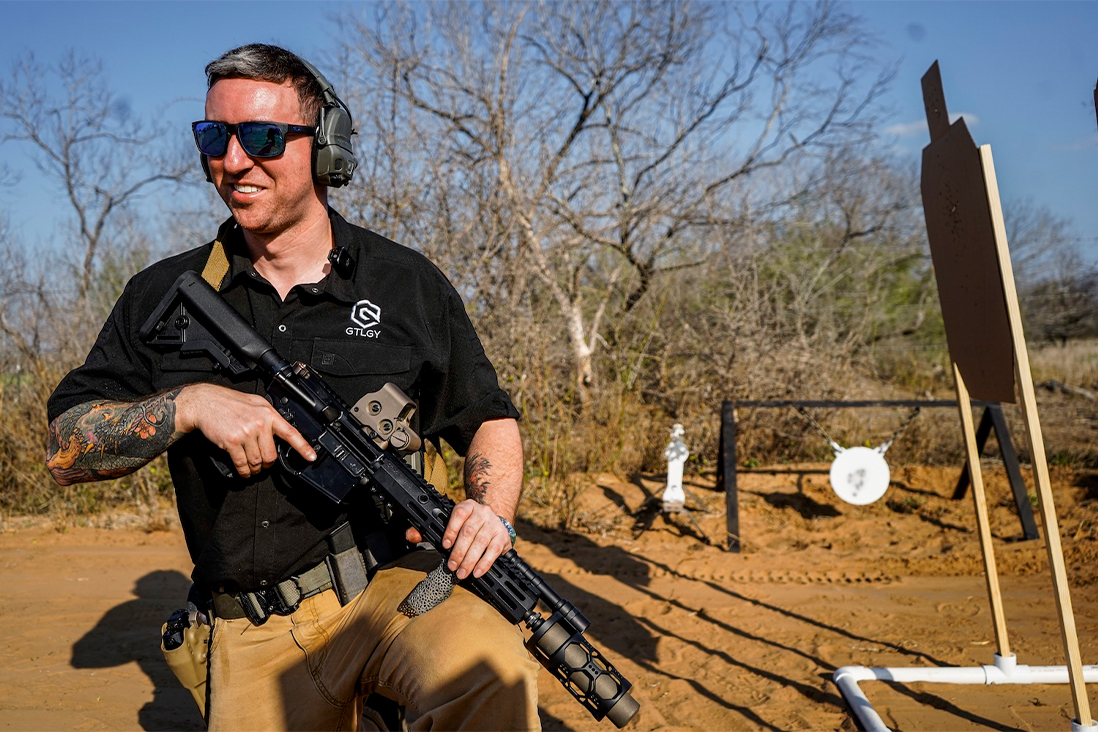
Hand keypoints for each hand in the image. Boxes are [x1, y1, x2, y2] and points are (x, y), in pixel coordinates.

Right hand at [175, 383, 314, 477]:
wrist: (205, 403)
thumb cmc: (228, 403)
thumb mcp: (255, 403)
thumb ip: (268, 416)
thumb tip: (279, 431)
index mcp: (268, 414)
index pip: (290, 433)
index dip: (303, 447)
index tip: (311, 457)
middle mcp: (260, 423)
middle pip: (271, 455)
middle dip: (267, 464)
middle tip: (262, 464)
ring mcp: (247, 433)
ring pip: (257, 462)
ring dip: (254, 469)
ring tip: (251, 468)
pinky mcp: (233, 442)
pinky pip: (243, 464)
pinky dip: (243, 471)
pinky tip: (243, 471)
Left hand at [405, 500, 511, 578]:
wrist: (492, 522)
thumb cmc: (467, 526)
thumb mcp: (449, 524)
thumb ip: (427, 530)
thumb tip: (411, 535)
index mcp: (467, 507)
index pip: (459, 514)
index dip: (451, 530)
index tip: (445, 545)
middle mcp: (482, 512)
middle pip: (469, 531)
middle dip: (459, 551)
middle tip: (451, 566)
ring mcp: (494, 523)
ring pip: (481, 542)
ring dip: (470, 560)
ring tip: (461, 572)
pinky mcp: (502, 536)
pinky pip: (493, 550)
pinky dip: (484, 563)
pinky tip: (477, 572)